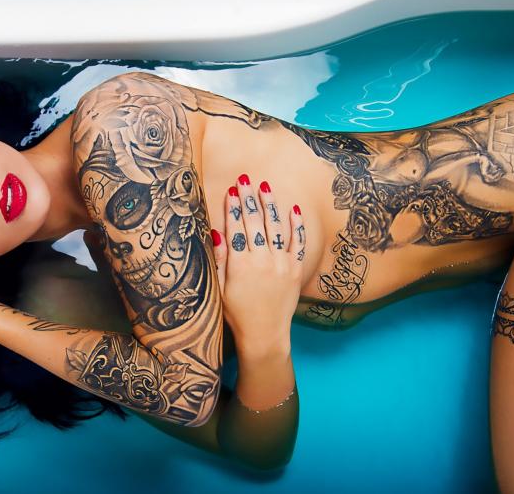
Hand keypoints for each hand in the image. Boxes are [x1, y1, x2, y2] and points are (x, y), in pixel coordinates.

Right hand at [211, 174, 305, 358]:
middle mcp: (262, 259)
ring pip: (276, 227)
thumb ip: (219, 259)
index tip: (231, 190)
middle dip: (249, 199)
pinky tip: (292, 210)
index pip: (236, 227)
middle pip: (254, 222)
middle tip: (245, 179)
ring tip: (265, 188)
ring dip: (270, 205)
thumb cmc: (236, 313)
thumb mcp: (219, 288)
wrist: (264, 335)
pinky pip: (297, 243)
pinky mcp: (295, 270)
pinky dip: (296, 225)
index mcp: (240, 263)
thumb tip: (215, 232)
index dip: (233, 207)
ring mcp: (281, 264)